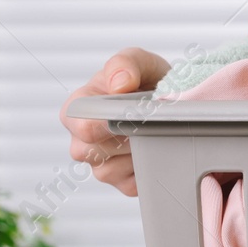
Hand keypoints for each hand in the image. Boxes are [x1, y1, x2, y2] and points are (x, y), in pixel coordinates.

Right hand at [60, 48, 171, 195]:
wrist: (170, 101)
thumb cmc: (145, 81)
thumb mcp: (138, 62)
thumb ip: (125, 64)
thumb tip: (120, 83)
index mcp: (76, 109)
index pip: (81, 126)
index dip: (107, 122)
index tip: (131, 112)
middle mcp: (81, 141)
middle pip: (97, 151)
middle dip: (129, 135)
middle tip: (149, 119)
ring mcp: (100, 165)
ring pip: (113, 170)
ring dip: (140, 151)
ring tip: (152, 131)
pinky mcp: (121, 183)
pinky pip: (132, 185)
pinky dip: (148, 168)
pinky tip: (154, 148)